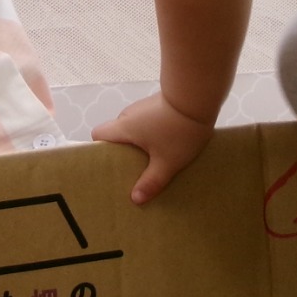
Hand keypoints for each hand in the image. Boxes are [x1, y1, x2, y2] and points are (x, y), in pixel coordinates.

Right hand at [93, 91, 213, 203]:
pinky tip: (166, 144)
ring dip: (140, 143)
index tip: (112, 166)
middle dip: (124, 152)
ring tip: (153, 160)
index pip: (98, 135)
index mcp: (123, 127)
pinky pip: (147, 122)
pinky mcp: (158, 104)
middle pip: (117, 134)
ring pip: (134, 128)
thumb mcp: (167, 162)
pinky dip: (151, 134)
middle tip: (134, 170)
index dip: (101, 150)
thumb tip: (135, 199)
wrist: (199, 98)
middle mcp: (129, 114)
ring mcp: (144, 107)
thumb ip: (151, 182)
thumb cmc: (177, 131)